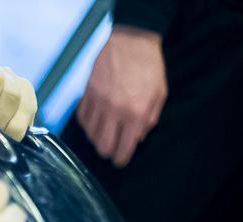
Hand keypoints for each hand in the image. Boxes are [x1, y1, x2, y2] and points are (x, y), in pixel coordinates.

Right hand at [76, 25, 167, 166]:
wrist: (131, 41)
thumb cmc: (149, 66)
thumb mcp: (160, 93)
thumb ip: (149, 118)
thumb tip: (138, 137)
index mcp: (136, 113)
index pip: (124, 147)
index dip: (122, 158)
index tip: (120, 160)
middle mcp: (115, 111)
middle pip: (103, 146)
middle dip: (108, 151)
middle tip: (112, 148)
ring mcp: (98, 103)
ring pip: (91, 135)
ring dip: (97, 138)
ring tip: (104, 133)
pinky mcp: (87, 94)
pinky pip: (82, 118)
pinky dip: (88, 123)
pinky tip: (94, 121)